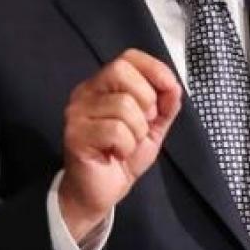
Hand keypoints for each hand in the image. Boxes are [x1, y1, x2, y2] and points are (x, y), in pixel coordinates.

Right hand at [58, 49, 181, 240]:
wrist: (99, 192)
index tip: (169, 89)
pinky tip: (116, 154)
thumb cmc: (123, 156)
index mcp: (103, 85)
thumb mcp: (153, 128)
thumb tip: (174, 87)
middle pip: (121, 71)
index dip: (154, 69)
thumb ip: (165, 106)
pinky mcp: (75, 135)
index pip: (129, 57)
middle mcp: (85, 93)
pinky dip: (126, 146)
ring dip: (137, 131)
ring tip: (127, 145)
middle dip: (146, 99)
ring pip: (123, 106)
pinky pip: (115, 130)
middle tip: (143, 124)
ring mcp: (77, 113)